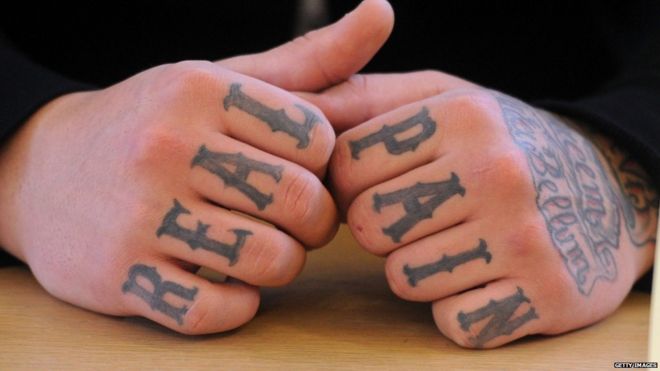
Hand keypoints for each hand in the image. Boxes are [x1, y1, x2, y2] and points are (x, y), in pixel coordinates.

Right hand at [0, 0, 393, 333]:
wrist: (45, 172)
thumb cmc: (157, 124)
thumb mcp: (225, 81)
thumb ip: (311, 58)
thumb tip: (383, 12)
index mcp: (201, 90)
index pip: (317, 138)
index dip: (326, 165)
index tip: (303, 172)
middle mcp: (167, 146)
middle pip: (301, 201)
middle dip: (315, 221)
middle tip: (296, 219)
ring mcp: (140, 215)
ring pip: (270, 260)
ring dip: (281, 263)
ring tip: (261, 245)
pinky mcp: (123, 277)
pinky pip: (218, 310)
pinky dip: (238, 304)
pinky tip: (227, 279)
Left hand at [305, 71, 657, 347]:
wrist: (607, 190)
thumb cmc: (501, 144)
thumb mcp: (442, 99)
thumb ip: (367, 100)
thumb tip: (292, 107)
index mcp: (464, 116)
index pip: (348, 164)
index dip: (351, 182)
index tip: (380, 182)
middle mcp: (497, 173)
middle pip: (371, 224)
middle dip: (381, 227)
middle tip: (418, 215)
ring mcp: (524, 239)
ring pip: (404, 279)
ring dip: (416, 268)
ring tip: (454, 242)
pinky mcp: (543, 295)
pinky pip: (452, 321)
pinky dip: (457, 307)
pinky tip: (484, 277)